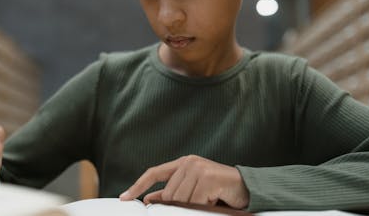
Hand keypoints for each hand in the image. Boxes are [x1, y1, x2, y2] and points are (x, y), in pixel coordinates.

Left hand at [119, 155, 249, 208]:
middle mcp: (188, 162)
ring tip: (208, 200)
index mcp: (182, 163)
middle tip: (198, 203)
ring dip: (193, 206)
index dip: (138, 185)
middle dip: (179, 205)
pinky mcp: (208, 177)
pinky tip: (214, 200)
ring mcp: (198, 168)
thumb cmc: (217, 189)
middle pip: (169, 194)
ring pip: (180, 200)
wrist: (245, 187)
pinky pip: (195, 202)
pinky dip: (204, 207)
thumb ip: (172, 192)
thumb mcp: (191, 189)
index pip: (154, 173)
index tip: (124, 197)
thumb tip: (150, 199)